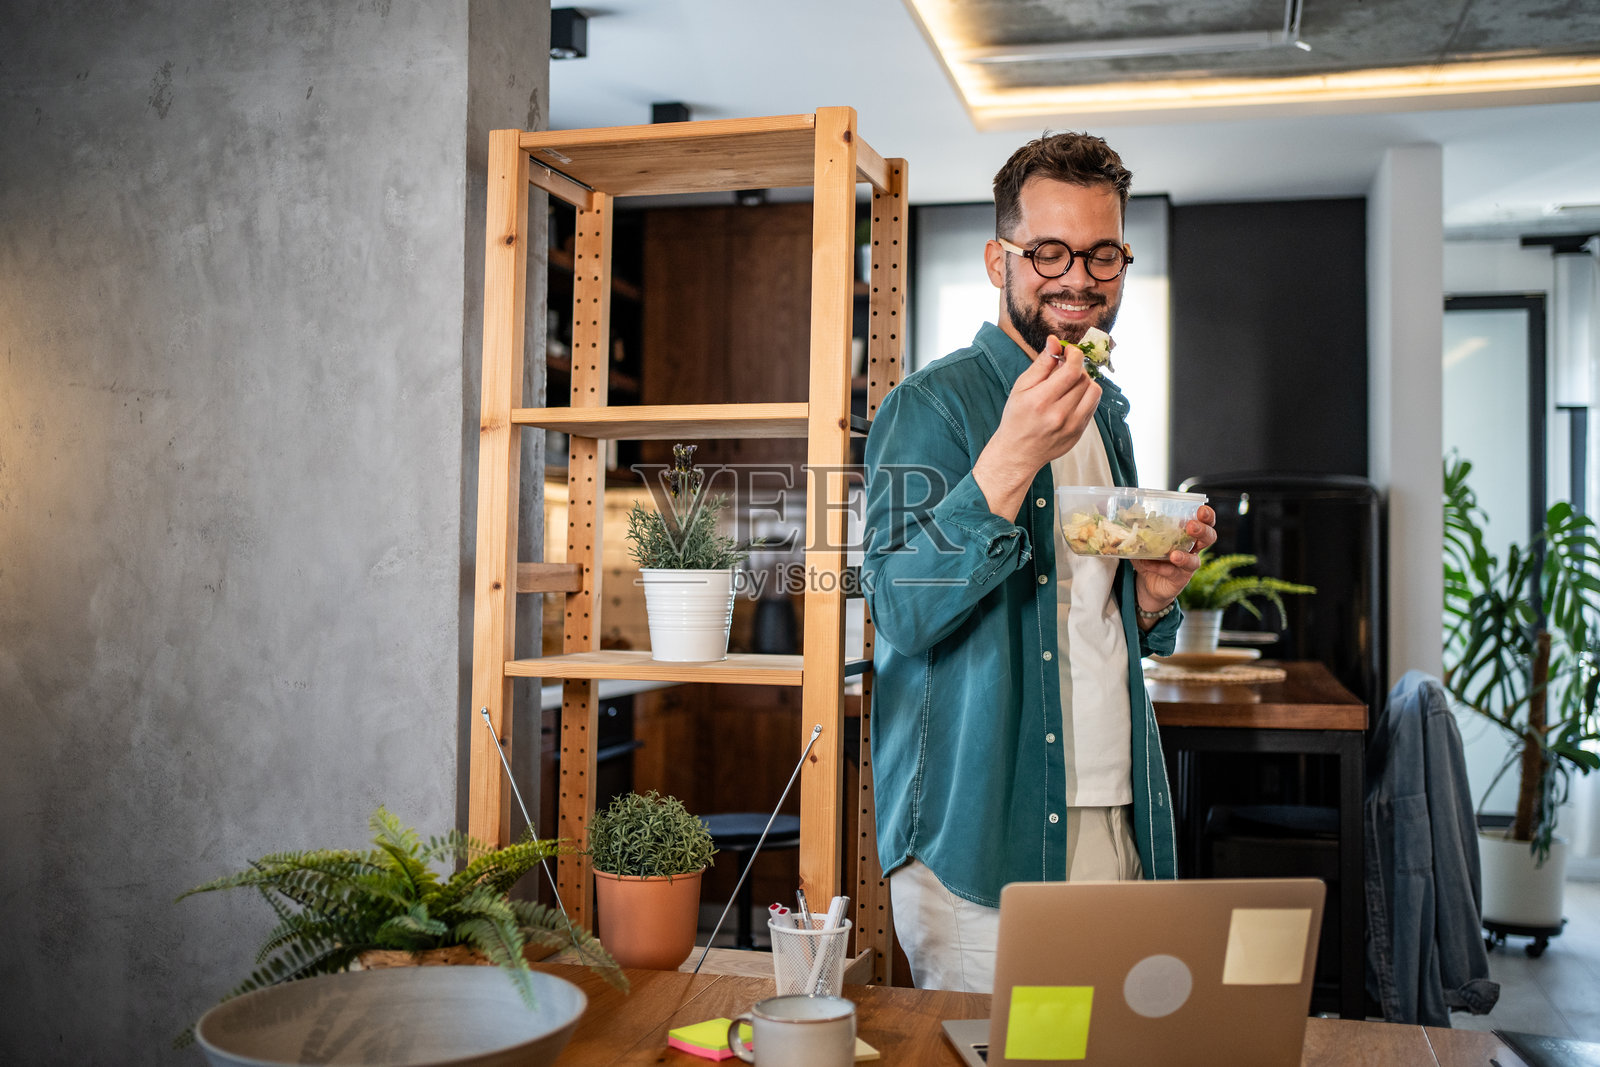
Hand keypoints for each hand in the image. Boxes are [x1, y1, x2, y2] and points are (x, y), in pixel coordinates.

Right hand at [973, 336, 1100, 516]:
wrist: (1018, 452)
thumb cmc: (1017, 417)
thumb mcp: (1021, 387)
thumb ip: (1041, 364)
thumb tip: (1055, 341)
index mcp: (1041, 400)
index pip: (1072, 370)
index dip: (1075, 355)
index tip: (1069, 351)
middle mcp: (1059, 414)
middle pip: (1083, 379)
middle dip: (1077, 367)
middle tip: (1065, 368)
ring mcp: (1072, 426)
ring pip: (1093, 391)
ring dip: (1085, 381)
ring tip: (1071, 383)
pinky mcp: (1080, 433)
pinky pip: (1093, 406)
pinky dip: (1086, 396)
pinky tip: (1072, 398)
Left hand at [1130, 504, 1216, 615]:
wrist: (1148, 582)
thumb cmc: (1150, 556)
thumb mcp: (1144, 539)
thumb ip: (1138, 527)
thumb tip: (1125, 511)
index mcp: (1186, 533)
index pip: (1204, 521)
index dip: (1206, 515)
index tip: (1201, 510)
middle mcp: (1191, 548)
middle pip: (1208, 538)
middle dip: (1202, 530)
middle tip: (1191, 526)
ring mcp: (1187, 565)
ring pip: (1195, 560)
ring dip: (1185, 556)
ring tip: (1174, 555)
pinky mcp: (1180, 579)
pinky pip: (1173, 573)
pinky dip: (1160, 568)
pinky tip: (1150, 564)